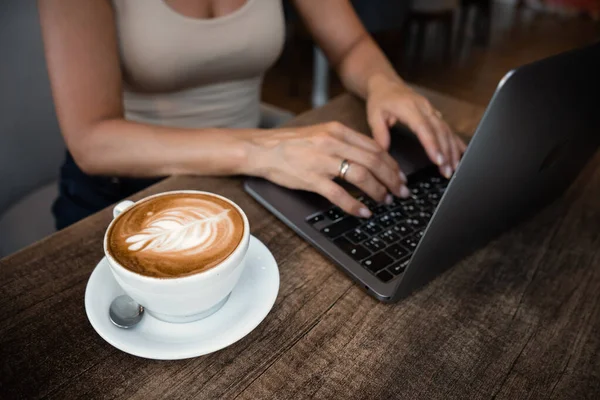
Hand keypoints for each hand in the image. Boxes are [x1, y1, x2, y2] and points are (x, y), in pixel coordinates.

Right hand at [246, 122, 410, 217]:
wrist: (262, 149)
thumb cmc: (290, 144)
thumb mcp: (321, 134)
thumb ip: (344, 143)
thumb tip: (369, 158)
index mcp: (338, 131)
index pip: (375, 147)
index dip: (392, 164)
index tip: (400, 176)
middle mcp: (333, 143)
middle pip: (374, 162)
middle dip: (392, 179)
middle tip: (401, 192)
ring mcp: (322, 161)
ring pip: (361, 176)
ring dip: (378, 191)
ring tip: (385, 201)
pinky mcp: (311, 178)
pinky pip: (339, 194)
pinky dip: (355, 205)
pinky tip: (363, 212)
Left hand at [366, 75, 466, 177]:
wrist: (387, 84)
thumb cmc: (380, 99)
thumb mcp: (374, 115)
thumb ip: (379, 133)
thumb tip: (384, 151)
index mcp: (409, 108)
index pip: (424, 128)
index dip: (432, 145)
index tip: (438, 160)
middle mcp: (424, 108)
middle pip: (439, 131)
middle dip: (446, 152)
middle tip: (448, 171)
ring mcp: (431, 110)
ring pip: (446, 130)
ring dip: (452, 149)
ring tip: (454, 167)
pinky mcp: (435, 113)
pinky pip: (448, 127)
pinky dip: (456, 141)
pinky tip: (462, 152)